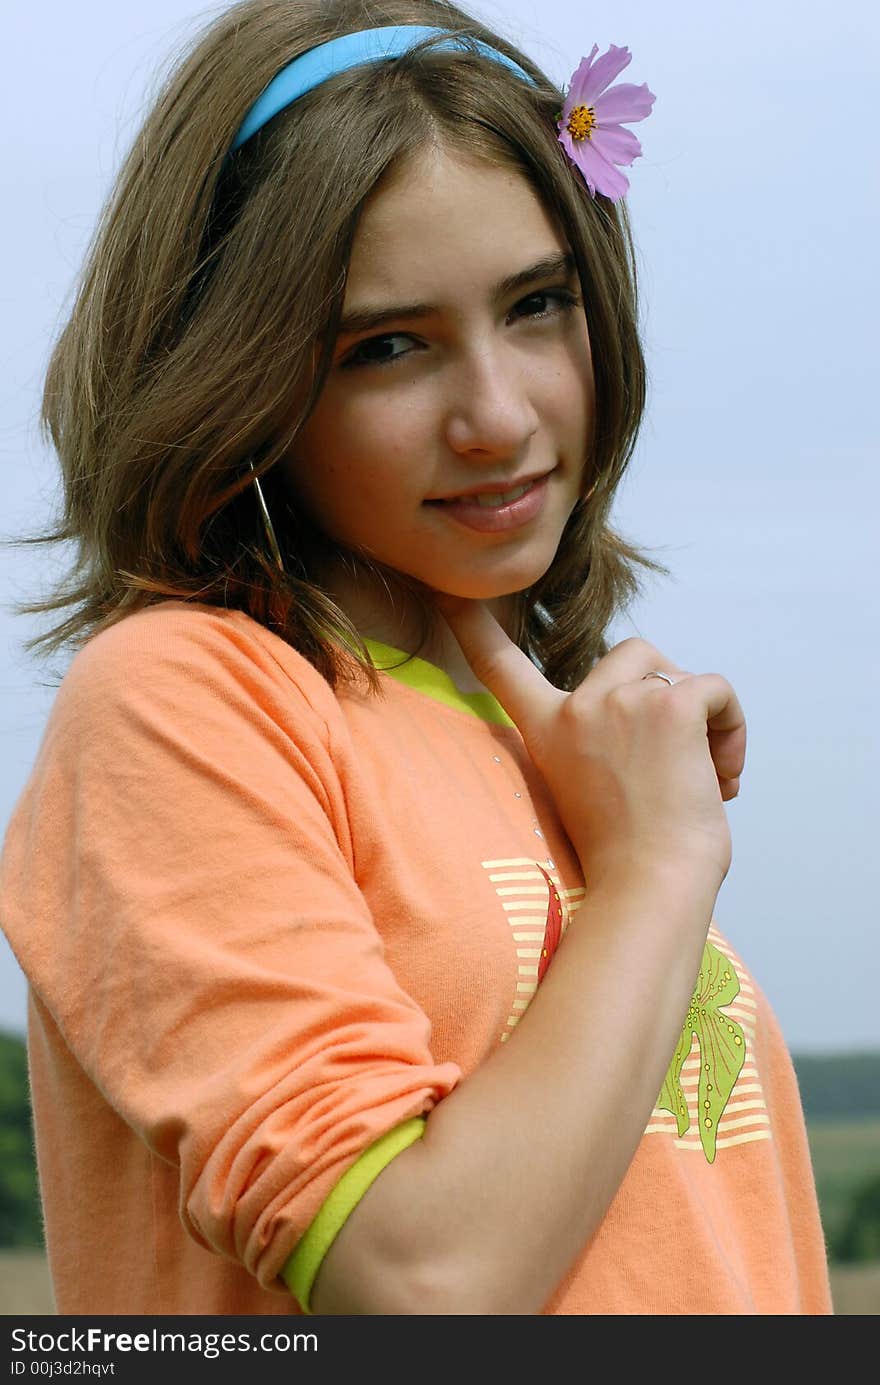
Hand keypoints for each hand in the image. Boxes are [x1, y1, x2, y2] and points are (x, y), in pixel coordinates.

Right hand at [436, 598, 746, 890]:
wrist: (648, 889)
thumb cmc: (629, 861)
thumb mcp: (591, 791)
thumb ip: (603, 744)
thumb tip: (660, 727)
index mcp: (546, 733)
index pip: (499, 667)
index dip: (472, 626)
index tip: (444, 592)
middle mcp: (575, 708)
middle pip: (633, 653)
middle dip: (666, 692)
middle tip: (683, 759)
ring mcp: (620, 702)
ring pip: (681, 673)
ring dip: (706, 720)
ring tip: (709, 778)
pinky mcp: (669, 704)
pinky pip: (715, 689)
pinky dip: (732, 727)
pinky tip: (724, 775)